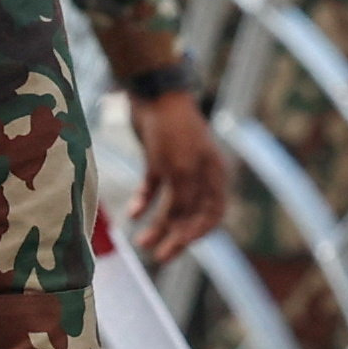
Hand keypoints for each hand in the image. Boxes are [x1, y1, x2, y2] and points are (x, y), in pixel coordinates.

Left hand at [123, 88, 230, 263]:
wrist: (151, 92)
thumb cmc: (172, 129)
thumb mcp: (180, 168)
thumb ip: (184, 200)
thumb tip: (181, 230)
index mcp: (215, 173)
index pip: (214, 213)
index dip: (198, 234)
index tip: (179, 246)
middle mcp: (199, 173)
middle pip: (191, 214)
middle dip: (175, 236)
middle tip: (157, 256)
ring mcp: (179, 166)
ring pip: (171, 205)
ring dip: (157, 224)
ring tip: (140, 242)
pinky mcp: (159, 159)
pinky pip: (154, 188)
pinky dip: (145, 202)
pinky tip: (132, 214)